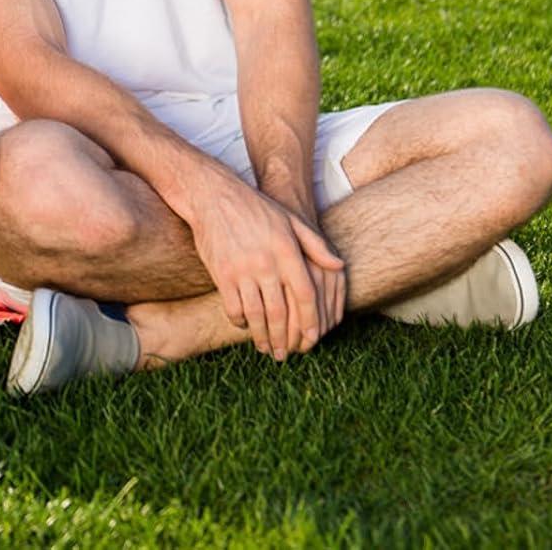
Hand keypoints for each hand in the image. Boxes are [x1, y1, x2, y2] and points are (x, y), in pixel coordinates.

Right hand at [177, 169, 343, 360]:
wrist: (212, 196)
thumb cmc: (255, 208)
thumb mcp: (289, 220)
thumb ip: (316, 244)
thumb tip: (339, 266)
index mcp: (286, 250)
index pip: (305, 295)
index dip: (311, 321)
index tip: (312, 339)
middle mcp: (266, 262)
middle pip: (280, 312)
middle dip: (285, 339)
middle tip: (286, 355)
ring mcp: (242, 269)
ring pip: (256, 315)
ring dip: (262, 337)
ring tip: (267, 348)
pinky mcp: (221, 274)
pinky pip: (233, 307)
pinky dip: (240, 321)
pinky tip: (244, 325)